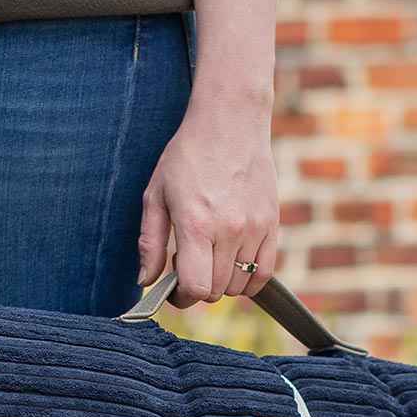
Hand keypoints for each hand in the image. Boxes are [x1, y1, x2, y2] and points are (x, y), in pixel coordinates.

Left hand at [136, 93, 278, 308]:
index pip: (195, 288)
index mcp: (196, 224)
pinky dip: (248, 280)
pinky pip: (263, 273)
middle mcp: (229, 230)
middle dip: (197, 287)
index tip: (173, 288)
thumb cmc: (188, 155)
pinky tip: (233, 264)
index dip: (181, 297)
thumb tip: (145, 282)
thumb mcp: (156, 194)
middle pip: (215, 291)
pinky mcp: (272, 224)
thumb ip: (150, 242)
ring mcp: (254, 228)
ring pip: (237, 285)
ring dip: (220, 282)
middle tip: (188, 262)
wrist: (231, 120)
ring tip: (209, 255)